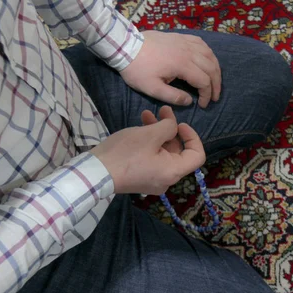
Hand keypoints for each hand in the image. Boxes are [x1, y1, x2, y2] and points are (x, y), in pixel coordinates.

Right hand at [90, 106, 204, 194]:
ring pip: (164, 153)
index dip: (193, 137)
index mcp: (173, 172)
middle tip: (163, 111)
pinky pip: (153, 159)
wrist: (95, 173)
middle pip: (179, 153)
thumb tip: (173, 127)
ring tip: (148, 114)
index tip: (180, 124)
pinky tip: (140, 126)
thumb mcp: (150, 134)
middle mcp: (167, 179)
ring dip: (158, 133)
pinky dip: (150, 143)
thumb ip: (168, 127)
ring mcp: (153, 180)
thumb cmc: (126, 153)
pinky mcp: (141, 178)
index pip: (197, 156)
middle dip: (172, 130)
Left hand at [120, 31, 221, 107]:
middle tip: (214, 97)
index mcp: (182, 65)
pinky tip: (207, 60)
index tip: (203, 105)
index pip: (204, 81)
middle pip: (211, 68)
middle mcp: (188, 51)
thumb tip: (189, 101)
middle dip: (216, 84)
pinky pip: (201, 43)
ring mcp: (185, 42)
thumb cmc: (138, 70)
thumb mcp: (152, 88)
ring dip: (215, 69)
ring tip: (214, 81)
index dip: (207, 95)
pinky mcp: (181, 37)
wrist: (126, 47)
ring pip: (209, 54)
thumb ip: (172, 96)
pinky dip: (208, 53)